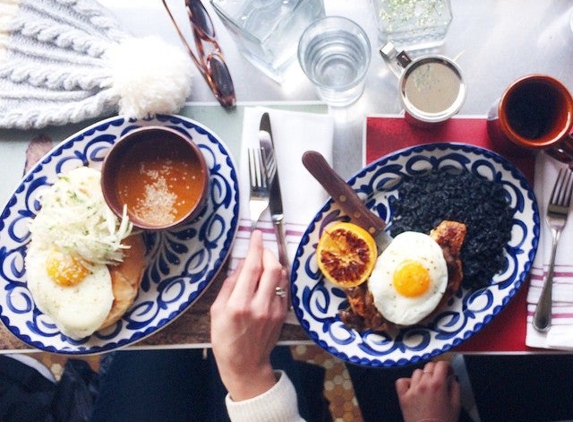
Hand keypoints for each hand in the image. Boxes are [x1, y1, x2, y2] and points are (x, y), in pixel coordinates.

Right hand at [210, 230, 287, 400]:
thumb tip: (241, 264)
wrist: (245, 364)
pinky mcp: (282, 315)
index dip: (255, 247)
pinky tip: (270, 278)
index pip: (251, 267)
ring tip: (264, 261)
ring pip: (282, 276)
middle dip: (267, 252)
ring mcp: (274, 310)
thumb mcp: (216, 311)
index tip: (256, 234)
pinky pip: (284, 288)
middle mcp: (259, 306)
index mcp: (239, 304)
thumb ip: (229, 285)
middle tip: (260, 248)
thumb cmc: (225, 339)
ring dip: (274, 263)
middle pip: (273, 268)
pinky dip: (278, 278)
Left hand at [395, 360, 460, 421]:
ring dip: (423, 376)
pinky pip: (402, 381)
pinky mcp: (403, 396)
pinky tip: (413, 388)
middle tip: (439, 378)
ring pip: (417, 372)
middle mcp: (424, 384)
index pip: (441, 365)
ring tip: (427, 385)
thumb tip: (452, 379)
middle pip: (429, 366)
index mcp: (438, 385)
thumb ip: (455, 388)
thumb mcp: (456, 405)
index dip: (446, 366)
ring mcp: (412, 389)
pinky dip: (407, 382)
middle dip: (436, 370)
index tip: (448, 371)